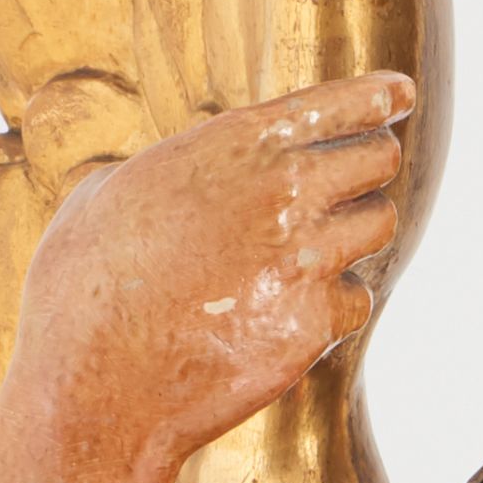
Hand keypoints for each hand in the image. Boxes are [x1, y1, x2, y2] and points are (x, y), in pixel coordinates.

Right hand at [9, 78, 417, 482]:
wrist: (94, 388)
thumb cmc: (82, 293)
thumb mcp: (105, 195)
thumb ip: (164, 171)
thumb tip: (169, 171)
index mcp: (231, 144)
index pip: (339, 103)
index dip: (380, 97)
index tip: (400, 95)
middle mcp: (281, 190)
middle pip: (377, 158)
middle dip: (368, 168)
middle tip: (354, 182)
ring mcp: (305, 258)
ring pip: (376, 226)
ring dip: (353, 236)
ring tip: (309, 254)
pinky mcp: (314, 323)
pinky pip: (355, 300)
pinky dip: (332, 308)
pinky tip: (286, 316)